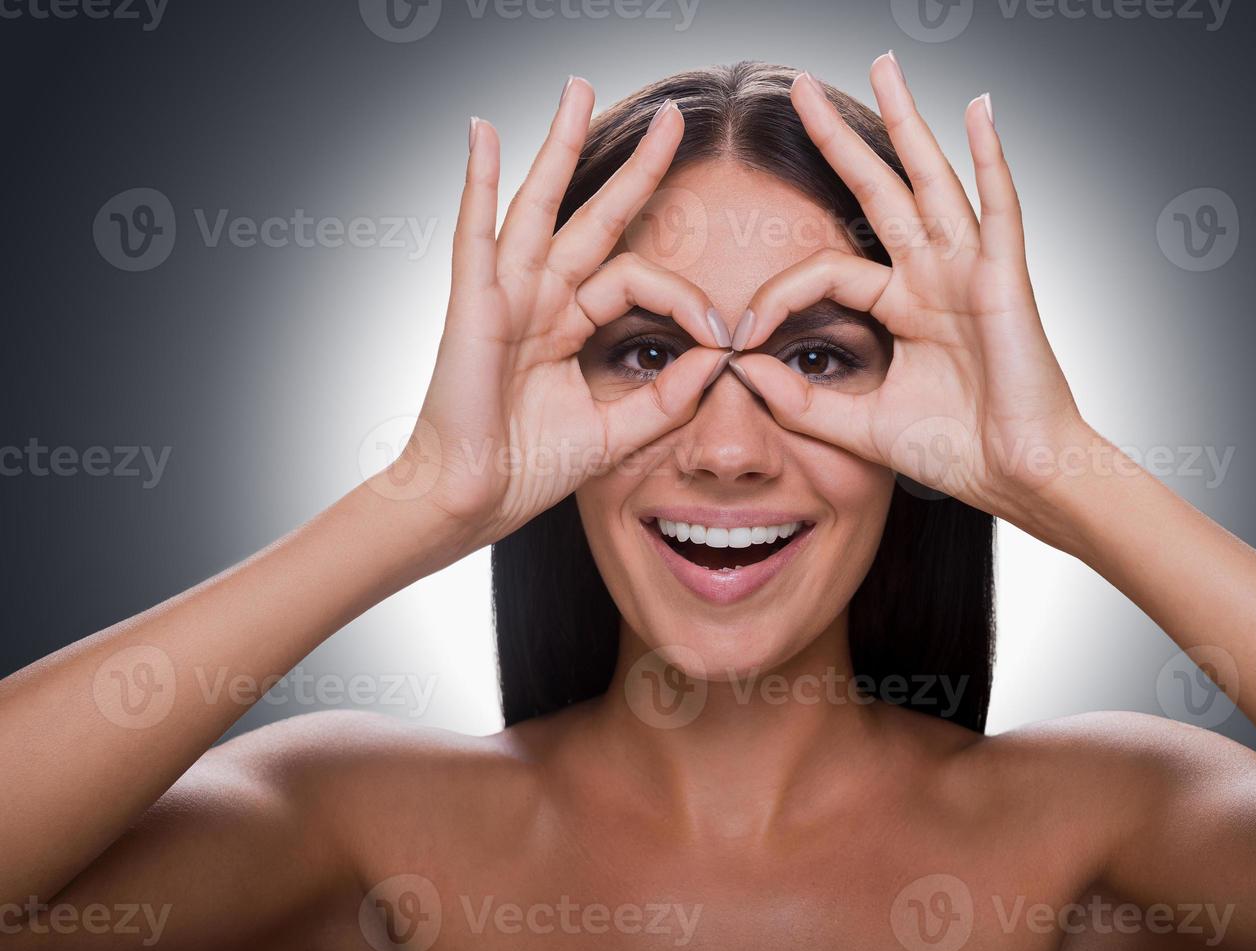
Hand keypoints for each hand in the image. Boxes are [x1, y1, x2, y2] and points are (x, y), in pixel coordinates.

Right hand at [371, 81, 729, 553]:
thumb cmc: (528, 468)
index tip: (726, 333)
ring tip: (578, 90)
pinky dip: (478, 182)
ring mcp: (505, 295)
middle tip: (675, 119)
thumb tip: (721, 359)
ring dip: (561, 146)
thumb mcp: (617, 431)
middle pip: (594, 215)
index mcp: (570, 324)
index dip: (687, 298)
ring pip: (538, 204)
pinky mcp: (472, 306)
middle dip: (635, 167)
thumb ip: (667, 397)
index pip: (638, 279)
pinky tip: (482, 133)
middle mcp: (540, 298)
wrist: (473, 501)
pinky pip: (475, 234)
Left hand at [730, 56, 1093, 539]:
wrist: (1018, 478)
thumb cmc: (956, 453)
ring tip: (885, 67)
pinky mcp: (1005, 279)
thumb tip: (740, 371)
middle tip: (799, 86)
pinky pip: (999, 208)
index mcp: (902, 306)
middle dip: (838, 138)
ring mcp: (969, 271)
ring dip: (907, 122)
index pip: (824, 271)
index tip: (739, 336)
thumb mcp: (860, 426)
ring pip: (931, 180)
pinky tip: (979, 110)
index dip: (776, 296)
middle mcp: (934, 277)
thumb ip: (801, 402)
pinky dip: (990, 158)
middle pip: (878, 190)